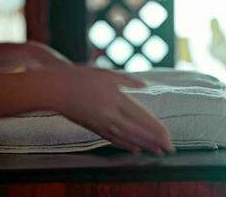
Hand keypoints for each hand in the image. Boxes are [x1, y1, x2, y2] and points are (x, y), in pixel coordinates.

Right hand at [49, 66, 173, 154]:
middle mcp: (111, 115)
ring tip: (157, 152)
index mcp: (117, 99)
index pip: (142, 118)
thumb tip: (146, 86)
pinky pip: (113, 139)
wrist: (55, 89)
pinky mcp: (94, 128)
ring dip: (144, 146)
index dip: (157, 129)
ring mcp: (102, 123)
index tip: (169, 137)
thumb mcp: (107, 74)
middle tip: (170, 149)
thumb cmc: (80, 77)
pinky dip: (125, 145)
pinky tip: (134, 149)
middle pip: (138, 132)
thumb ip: (128, 81)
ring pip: (127, 138)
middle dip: (155, 141)